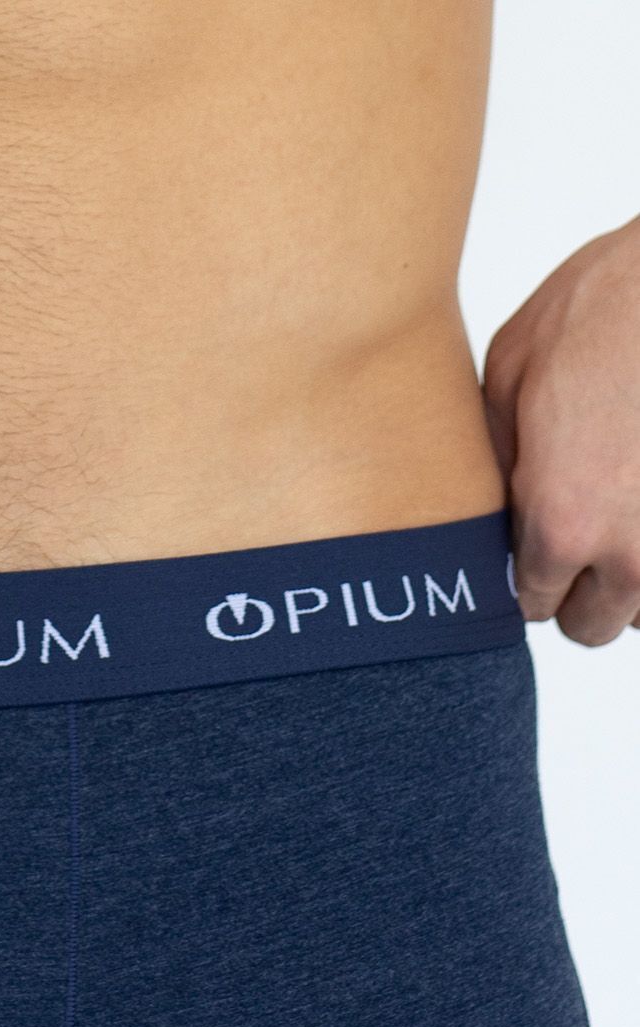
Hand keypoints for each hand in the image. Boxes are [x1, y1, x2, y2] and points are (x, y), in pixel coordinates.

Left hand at [482, 217, 639, 644]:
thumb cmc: (600, 308)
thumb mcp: (510, 376)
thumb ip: (497, 462)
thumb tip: (494, 510)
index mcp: (561, 523)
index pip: (532, 605)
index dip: (531, 576)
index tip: (537, 546)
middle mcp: (631, 550)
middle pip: (593, 626)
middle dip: (581, 591)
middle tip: (582, 537)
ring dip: (634, 578)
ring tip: (623, 512)